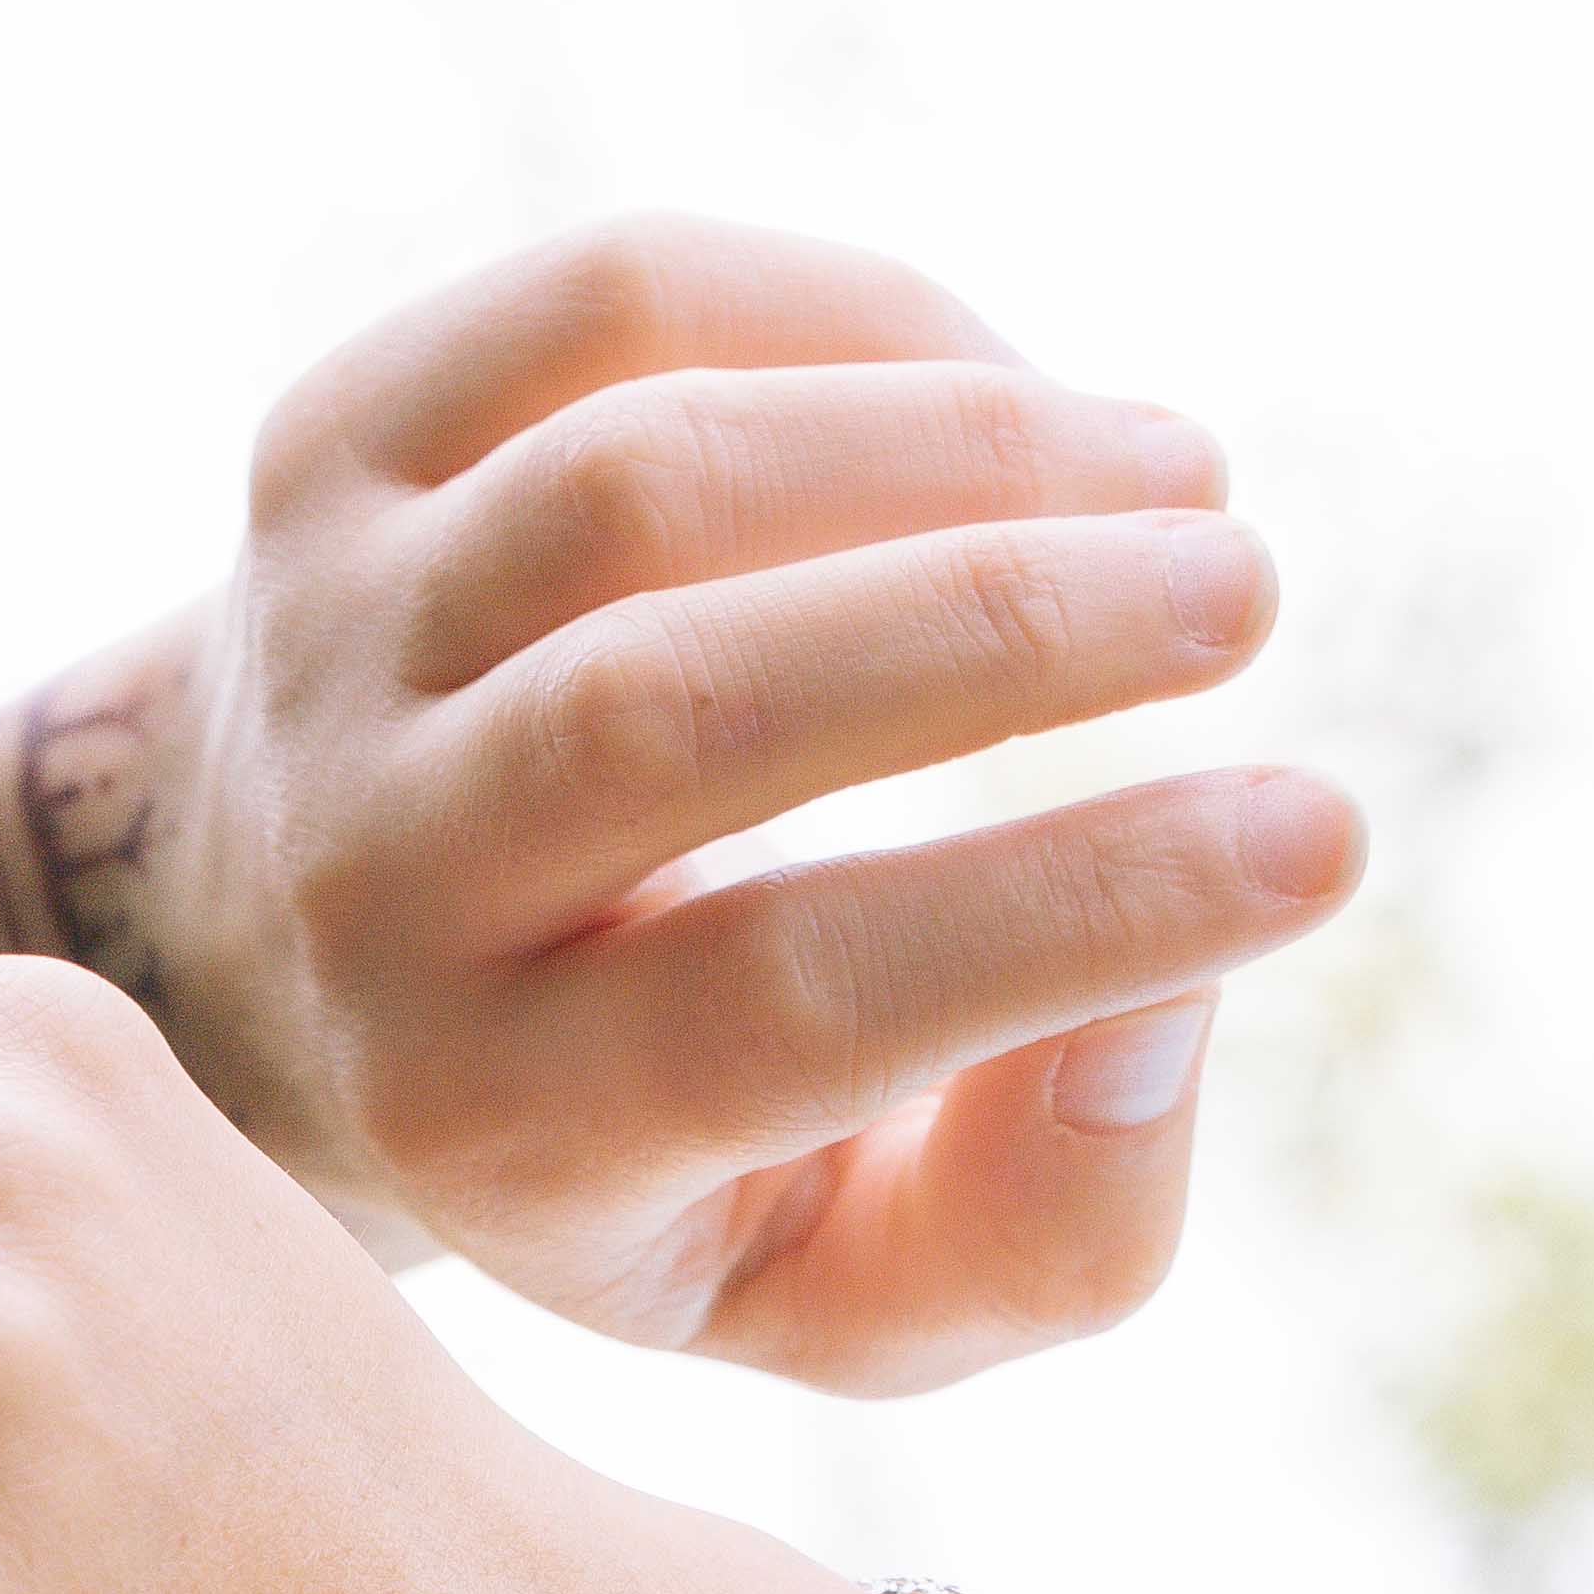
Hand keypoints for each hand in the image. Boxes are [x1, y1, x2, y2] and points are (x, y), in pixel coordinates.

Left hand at [125, 214, 1361, 1386]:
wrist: (276, 956)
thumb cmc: (651, 1136)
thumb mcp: (824, 1284)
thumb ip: (1032, 1231)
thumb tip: (1172, 1006)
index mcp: (500, 1126)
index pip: (787, 1010)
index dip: (1068, 918)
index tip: (1317, 841)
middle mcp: (366, 889)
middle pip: (678, 717)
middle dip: (1003, 633)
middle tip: (1247, 595)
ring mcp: (320, 648)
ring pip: (634, 483)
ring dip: (950, 445)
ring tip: (1175, 475)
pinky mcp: (321, 450)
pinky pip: (598, 309)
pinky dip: (839, 317)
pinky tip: (1002, 390)